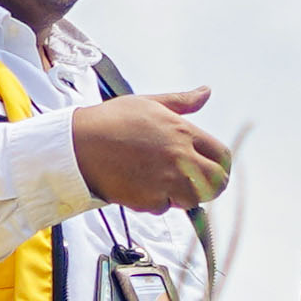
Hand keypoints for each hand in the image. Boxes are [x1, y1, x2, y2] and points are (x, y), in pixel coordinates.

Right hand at [71, 89, 230, 212]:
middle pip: (217, 183)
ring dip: (183, 196)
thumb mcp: (149, 103)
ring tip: (163, 184)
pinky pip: (164, 208)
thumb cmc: (110, 121)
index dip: (220, 165)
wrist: (78, 146)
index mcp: (183, 132)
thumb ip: (182, 102)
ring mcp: (166, 181)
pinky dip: (156, 203)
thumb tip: (206, 92)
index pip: (222, 156)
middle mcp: (180, 158)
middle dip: (210, 186)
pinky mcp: (150, 200)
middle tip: (195, 184)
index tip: (212, 169)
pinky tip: (141, 187)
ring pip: (193, 200)